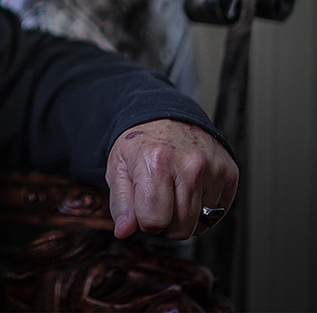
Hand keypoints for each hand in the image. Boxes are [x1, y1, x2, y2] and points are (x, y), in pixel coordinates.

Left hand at [106, 119, 238, 238]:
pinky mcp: (230, 174)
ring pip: (200, 226)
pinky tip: (189, 190)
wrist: (167, 116)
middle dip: (164, 224)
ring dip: (183, 219)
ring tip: (172, 194)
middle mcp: (190, 166)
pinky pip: (216, 215)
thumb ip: (120, 203)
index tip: (142, 208)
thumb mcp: (118, 168)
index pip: (154, 221)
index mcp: (157, 162)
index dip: (144, 222)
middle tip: (157, 202)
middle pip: (180, 228)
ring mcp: (214, 170)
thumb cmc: (141, 145)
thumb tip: (124, 231)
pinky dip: (202, 210)